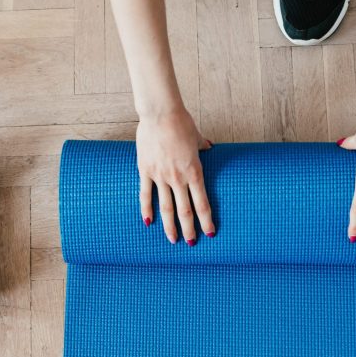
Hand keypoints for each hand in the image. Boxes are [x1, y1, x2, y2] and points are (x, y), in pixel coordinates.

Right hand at [136, 109, 213, 244]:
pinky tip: (148, 222)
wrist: (160, 114)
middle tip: (192, 243)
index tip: (210, 233)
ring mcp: (161, 176)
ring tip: (172, 240)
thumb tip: (209, 147)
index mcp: (194, 172)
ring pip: (166, 207)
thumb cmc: (181, 122)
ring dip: (170, 226)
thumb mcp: (196, 136)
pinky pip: (146, 194)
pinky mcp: (145, 170)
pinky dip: (146, 209)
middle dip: (189, 229)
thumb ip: (202, 146)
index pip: (202, 203)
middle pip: (185, 211)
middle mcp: (178, 178)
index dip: (206, 220)